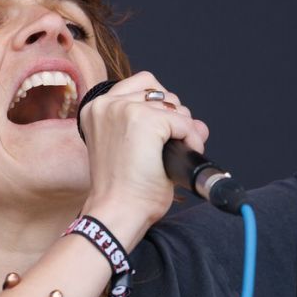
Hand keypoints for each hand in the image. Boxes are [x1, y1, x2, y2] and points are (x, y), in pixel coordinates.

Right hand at [77, 71, 210, 233]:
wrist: (117, 213)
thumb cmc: (123, 191)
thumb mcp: (138, 152)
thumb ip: (165, 130)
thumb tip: (199, 125)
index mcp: (97, 109)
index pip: (142, 84)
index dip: (160, 108)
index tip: (159, 133)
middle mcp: (108, 104)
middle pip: (163, 94)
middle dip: (175, 120)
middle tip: (171, 147)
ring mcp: (126, 110)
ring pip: (176, 107)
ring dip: (185, 131)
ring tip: (174, 156)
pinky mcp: (145, 121)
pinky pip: (185, 123)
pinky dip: (191, 141)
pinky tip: (179, 159)